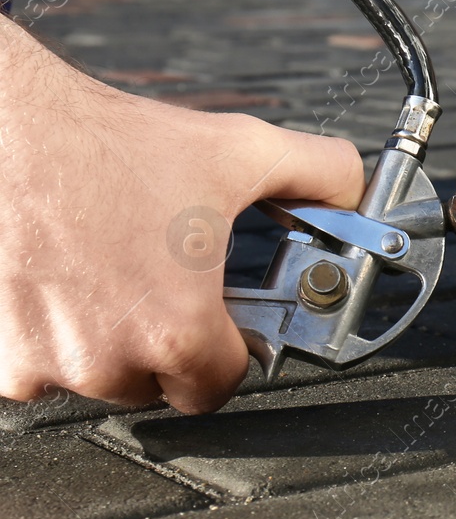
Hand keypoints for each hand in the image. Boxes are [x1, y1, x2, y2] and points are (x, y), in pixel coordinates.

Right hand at [0, 17, 364, 413]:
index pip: (221, 387)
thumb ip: (321, 174)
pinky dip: (53, 332)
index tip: (224, 322)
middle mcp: (106, 361)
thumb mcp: (242, 150)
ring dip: (107, 337)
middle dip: (168, 338)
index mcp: (175, 329)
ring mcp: (42, 365)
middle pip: (158, 383)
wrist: (8, 130)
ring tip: (110, 266)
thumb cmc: (109, 145)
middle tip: (162, 277)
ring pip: (96, 376)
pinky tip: (64, 276)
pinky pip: (39, 365)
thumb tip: (357, 191)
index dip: (230, 351)